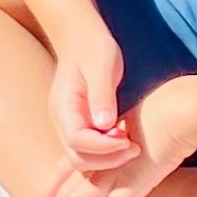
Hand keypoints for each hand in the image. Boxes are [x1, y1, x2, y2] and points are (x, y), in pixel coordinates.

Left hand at [44, 73, 196, 196]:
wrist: (175, 114)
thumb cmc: (159, 120)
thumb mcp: (130, 133)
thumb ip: (118, 150)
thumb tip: (120, 164)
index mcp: (93, 146)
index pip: (62, 170)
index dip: (51, 190)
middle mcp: (96, 160)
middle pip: (64, 193)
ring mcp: (110, 172)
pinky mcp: (129, 183)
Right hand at [46, 17, 128, 173]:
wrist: (82, 37)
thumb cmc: (93, 46)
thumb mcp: (101, 64)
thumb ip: (102, 94)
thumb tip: (105, 125)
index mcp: (63, 106)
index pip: (77, 140)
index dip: (104, 147)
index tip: (128, 140)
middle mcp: (62, 120)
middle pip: (78, 157)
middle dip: (108, 159)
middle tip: (135, 148)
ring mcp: (69, 124)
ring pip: (83, 158)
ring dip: (108, 159)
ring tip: (132, 146)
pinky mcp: (80, 126)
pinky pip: (90, 150)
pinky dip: (107, 153)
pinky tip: (125, 140)